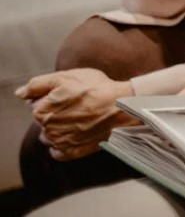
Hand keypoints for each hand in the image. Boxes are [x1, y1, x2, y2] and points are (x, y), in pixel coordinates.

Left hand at [15, 68, 137, 160]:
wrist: (121, 107)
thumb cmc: (96, 89)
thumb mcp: (66, 77)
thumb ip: (38, 84)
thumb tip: (20, 93)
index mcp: (41, 111)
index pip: (36, 104)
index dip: (52, 97)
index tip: (69, 93)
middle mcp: (46, 129)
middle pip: (43, 120)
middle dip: (55, 112)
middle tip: (77, 104)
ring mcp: (59, 142)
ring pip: (50, 135)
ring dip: (58, 128)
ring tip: (78, 118)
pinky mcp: (71, 152)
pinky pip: (58, 152)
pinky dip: (63, 144)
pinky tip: (76, 133)